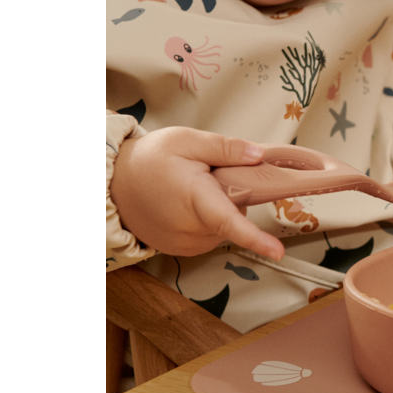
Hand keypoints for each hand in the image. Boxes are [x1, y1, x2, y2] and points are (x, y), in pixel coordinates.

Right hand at [111, 127, 286, 260]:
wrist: (115, 183)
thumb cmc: (149, 160)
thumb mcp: (187, 141)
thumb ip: (226, 148)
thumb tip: (258, 155)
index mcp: (194, 199)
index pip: (228, 221)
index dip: (255, 238)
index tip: (277, 251)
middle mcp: (190, 228)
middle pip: (235, 215)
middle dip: (232, 195)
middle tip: (207, 176)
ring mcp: (185, 243)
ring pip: (224, 226)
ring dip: (219, 209)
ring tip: (192, 190)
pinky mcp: (182, 250)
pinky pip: (210, 235)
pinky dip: (208, 220)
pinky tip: (188, 205)